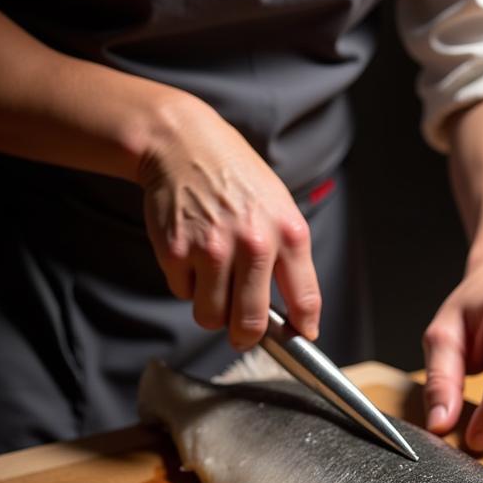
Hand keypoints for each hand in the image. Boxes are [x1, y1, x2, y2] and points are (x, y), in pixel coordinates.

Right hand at [138, 94, 321, 348]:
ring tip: (214, 282)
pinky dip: (187, 284)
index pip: (305, 300)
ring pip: (212, 317)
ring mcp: (212, 249)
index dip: (302, 330)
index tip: (299, 337)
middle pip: (250, 323)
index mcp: (289, 234)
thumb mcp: (280, 207)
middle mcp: (254, 244)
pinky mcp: (177, 252)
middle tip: (242, 333)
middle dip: (246, 336)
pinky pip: (183, 293)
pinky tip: (193, 255)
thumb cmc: (237, 178)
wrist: (184, 144)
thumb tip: (295, 315)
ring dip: (212, 310)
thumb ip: (289, 257)